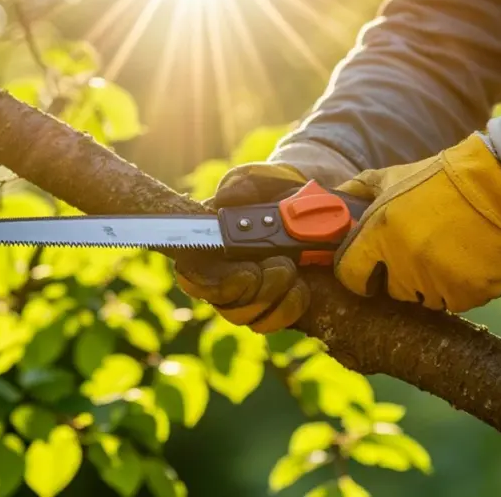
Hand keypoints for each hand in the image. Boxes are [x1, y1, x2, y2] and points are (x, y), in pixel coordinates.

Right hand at [173, 162, 311, 332]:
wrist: (309, 203)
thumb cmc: (272, 190)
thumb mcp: (257, 179)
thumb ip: (240, 185)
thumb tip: (224, 200)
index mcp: (210, 246)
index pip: (191, 274)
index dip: (208, 281)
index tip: (245, 271)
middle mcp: (225, 276)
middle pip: (222, 303)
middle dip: (252, 289)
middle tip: (281, 264)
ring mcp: (250, 295)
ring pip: (246, 316)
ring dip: (272, 297)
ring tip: (292, 269)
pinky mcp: (275, 305)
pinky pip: (273, 321)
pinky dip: (289, 307)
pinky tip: (301, 287)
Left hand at [333, 133, 500, 311]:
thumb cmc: (442, 178)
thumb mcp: (392, 176)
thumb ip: (357, 190)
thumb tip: (329, 198)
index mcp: (379, 234)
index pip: (349, 276)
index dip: (357, 271)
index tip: (367, 264)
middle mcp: (404, 262)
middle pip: (388, 289)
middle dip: (396, 273)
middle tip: (416, 247)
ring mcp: (437, 281)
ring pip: (421, 298)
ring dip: (428, 282)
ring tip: (445, 249)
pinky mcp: (467, 293)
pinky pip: (453, 301)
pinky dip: (458, 287)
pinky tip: (465, 259)